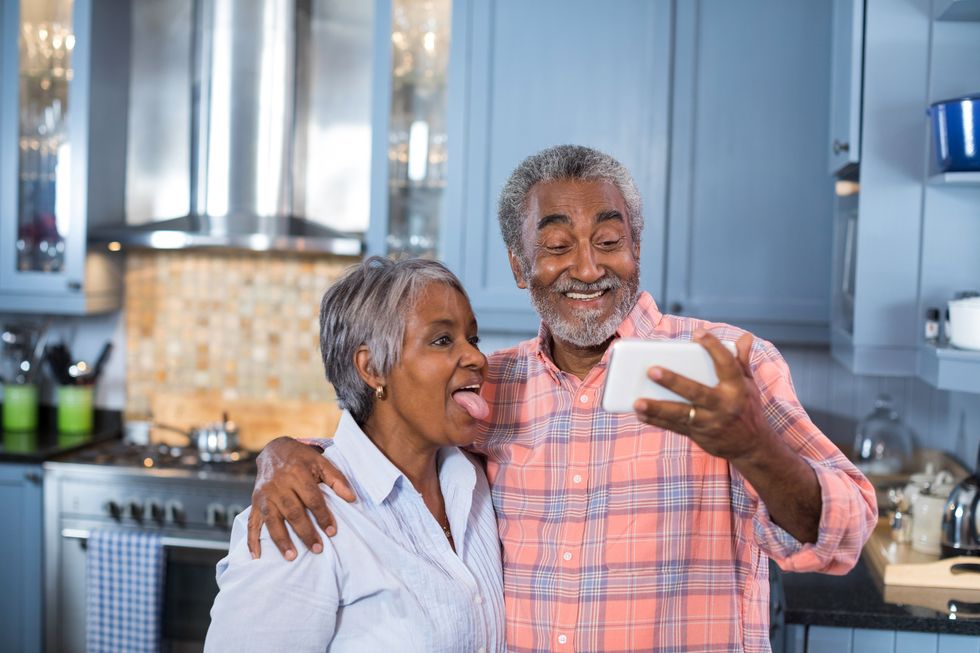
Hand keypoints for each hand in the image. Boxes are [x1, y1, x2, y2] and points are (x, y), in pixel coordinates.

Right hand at [247, 436, 355, 560]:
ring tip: (292, 557)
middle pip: (293, 511)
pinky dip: (252, 540)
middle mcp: (278, 484)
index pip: (312, 498)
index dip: (322, 516)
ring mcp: (264, 494)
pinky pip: (252, 522)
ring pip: (273, 519)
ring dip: (281, 540)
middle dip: (305, 532)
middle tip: (317, 549)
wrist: (274, 449)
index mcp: (297, 473)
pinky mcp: (255, 501)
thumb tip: (352, 498)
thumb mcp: (321, 462)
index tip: (331, 532)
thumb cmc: (301, 459)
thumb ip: (337, 479)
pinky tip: (256, 556)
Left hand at [632, 330, 775, 461]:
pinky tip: (639, 413)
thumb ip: (741, 361)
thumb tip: (746, 337)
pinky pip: (674, 427)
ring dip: (657, 408)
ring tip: (637, 401)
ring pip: (680, 414)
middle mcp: (723, 406)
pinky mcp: (698, 435)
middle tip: (651, 370)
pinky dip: (656, 421)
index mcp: (737, 389)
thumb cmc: (746, 407)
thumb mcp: (748, 384)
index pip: (727, 365)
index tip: (698, 333)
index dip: (714, 347)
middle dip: (673, 382)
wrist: (752, 446)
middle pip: (696, 392)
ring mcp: (709, 422)